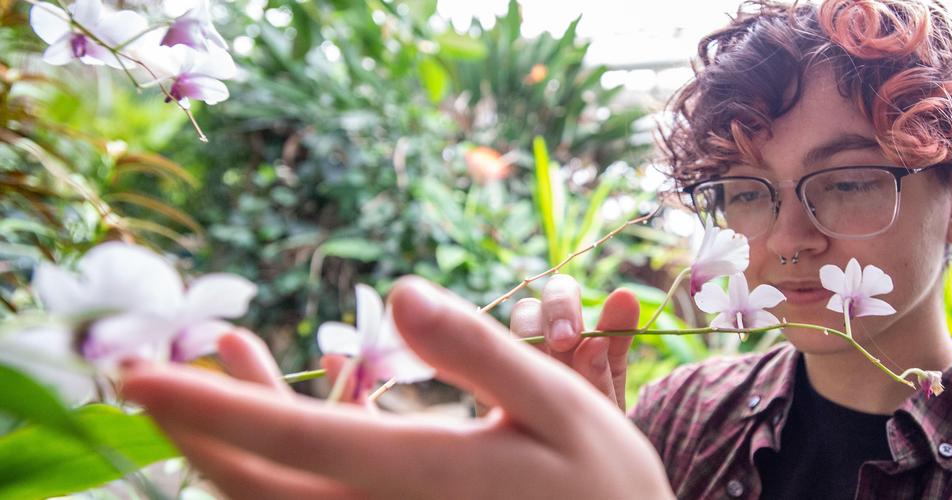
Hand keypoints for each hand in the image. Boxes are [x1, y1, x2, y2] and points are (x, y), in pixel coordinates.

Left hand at [120, 276, 672, 499]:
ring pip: (274, 498)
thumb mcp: (558, 407)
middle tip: (141, 368)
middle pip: (254, 484)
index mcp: (418, 475)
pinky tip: (297, 400)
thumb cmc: (598, 482)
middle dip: (192, 429)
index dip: (208, 407)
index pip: (289, 440)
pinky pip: (310, 499)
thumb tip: (398, 292)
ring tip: (223, 357)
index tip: (139, 373)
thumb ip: (480, 353)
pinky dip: (278, 452)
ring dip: (227, 437)